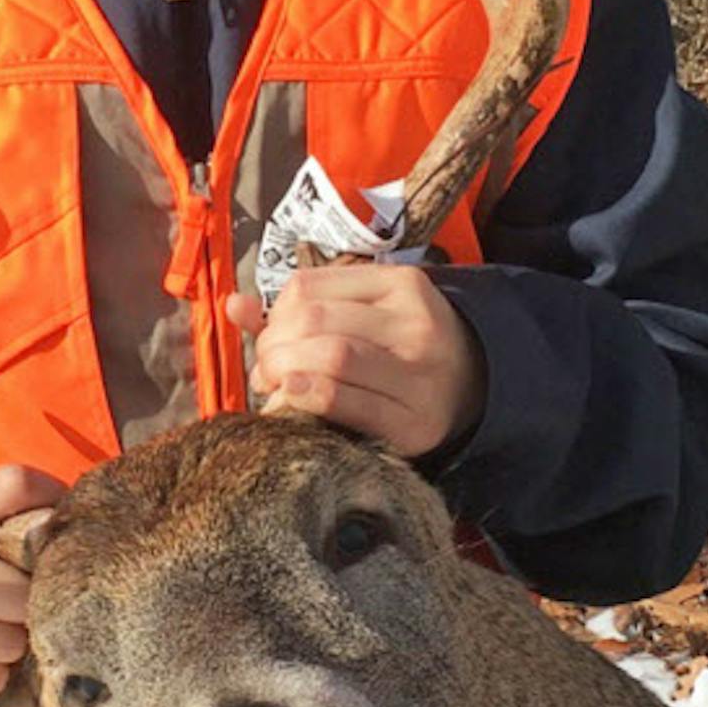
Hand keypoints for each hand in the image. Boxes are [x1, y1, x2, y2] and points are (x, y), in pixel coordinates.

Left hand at [226, 264, 484, 457]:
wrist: (475, 390)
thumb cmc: (402, 346)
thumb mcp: (364, 311)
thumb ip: (300, 307)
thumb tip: (232, 305)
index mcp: (400, 284)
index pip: (308, 288)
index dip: (273, 315)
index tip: (270, 338)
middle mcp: (414, 323)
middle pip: (314, 322)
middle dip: (273, 348)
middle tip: (266, 369)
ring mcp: (418, 373)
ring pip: (329, 358)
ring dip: (284, 374)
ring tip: (276, 387)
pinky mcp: (413, 421)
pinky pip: (342, 403)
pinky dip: (303, 400)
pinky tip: (289, 403)